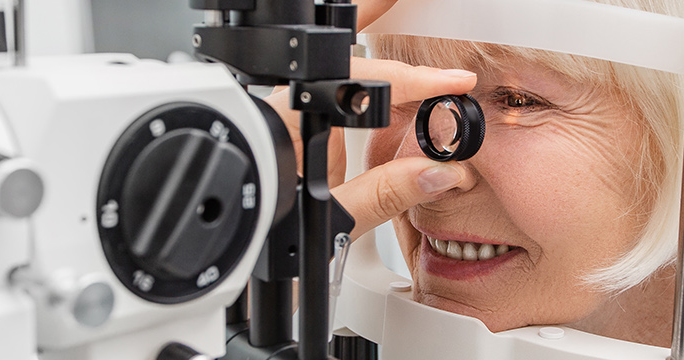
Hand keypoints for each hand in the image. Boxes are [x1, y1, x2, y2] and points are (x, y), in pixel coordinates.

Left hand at [262, 60, 478, 237]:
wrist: (235, 251)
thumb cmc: (264, 235)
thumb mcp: (329, 222)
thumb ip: (384, 196)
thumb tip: (437, 172)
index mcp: (288, 123)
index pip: (356, 80)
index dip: (410, 79)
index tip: (448, 84)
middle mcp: (289, 112)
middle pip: (352, 64)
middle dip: (399, 59)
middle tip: (444, 69)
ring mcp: (296, 120)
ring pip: (348, 79)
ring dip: (393, 78)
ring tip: (436, 84)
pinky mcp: (305, 135)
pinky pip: (346, 103)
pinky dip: (381, 99)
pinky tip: (408, 103)